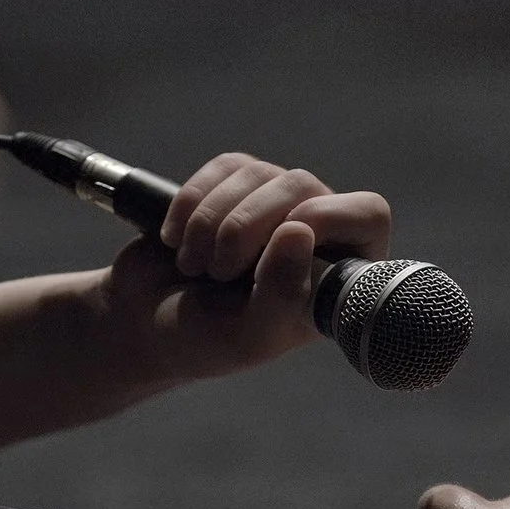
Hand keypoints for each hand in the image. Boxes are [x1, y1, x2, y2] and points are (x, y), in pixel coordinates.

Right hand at [101, 153, 393, 380]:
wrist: (141, 323)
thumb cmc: (204, 340)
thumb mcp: (249, 337)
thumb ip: (283, 296)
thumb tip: (300, 228)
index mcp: (337, 275)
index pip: (368, 214)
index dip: (327, 217)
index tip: (282, 242)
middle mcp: (315, 234)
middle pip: (302, 186)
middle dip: (249, 226)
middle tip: (218, 271)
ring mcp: (274, 204)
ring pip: (259, 174)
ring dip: (212, 221)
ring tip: (194, 266)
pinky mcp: (234, 184)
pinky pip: (224, 168)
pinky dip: (192, 202)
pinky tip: (177, 240)